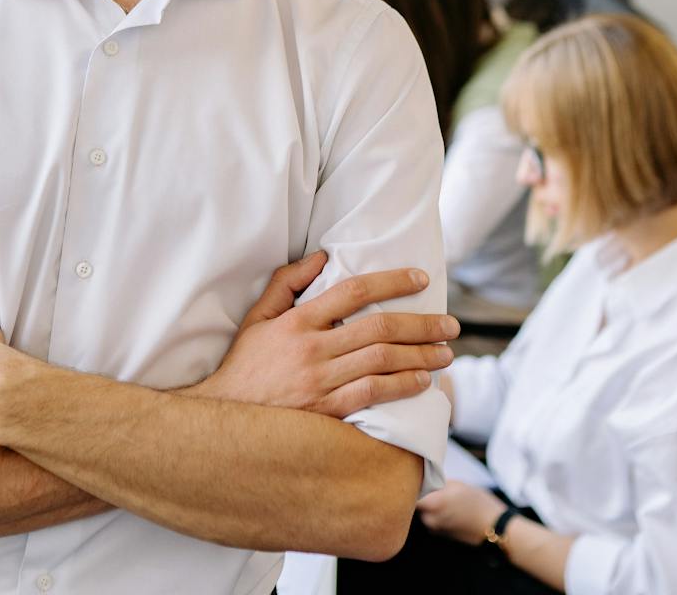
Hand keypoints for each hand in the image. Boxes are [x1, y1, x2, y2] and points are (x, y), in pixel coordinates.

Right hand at [192, 252, 457, 417]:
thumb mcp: (257, 318)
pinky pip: (372, 396)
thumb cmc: (244, 366)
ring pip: (382, 362)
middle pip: (379, 329)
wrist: (225, 420)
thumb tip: (322, 257)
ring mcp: (320, 382)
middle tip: (451, 324)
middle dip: (422, 324)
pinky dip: (401, 387)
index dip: (392, 281)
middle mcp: (312, 349)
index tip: (421, 280)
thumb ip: (287, 283)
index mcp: (297, 321)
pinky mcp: (325, 412)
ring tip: (445, 353)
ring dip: (421, 356)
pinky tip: (421, 382)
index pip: (353, 291)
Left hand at [416, 482, 504, 544]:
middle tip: (427, 482)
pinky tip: (448, 506)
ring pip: (423, 512)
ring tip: (442, 495)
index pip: (408, 494)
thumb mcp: (457, 485)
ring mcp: (434, 529)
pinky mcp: (440, 534)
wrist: (494, 526)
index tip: (411, 475)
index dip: (408, 484)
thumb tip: (423, 477)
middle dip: (418, 493)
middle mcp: (429, 519)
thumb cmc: (478, 502)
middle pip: (414, 504)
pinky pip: (431, 519)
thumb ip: (436, 482)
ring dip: (427, 503)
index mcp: (433, 504)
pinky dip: (434, 512)